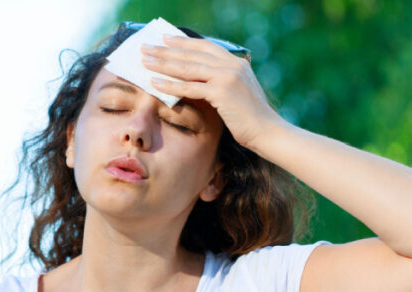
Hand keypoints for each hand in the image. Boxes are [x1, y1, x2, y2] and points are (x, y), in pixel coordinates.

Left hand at [141, 34, 287, 150]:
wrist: (267, 131)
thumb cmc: (251, 118)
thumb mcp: (238, 93)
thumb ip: (222, 82)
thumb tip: (200, 81)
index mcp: (237, 62)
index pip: (205, 46)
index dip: (184, 42)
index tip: (165, 39)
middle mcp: (232, 65)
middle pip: (193, 53)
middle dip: (167, 50)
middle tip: (146, 47)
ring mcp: (228, 77)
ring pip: (188, 67)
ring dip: (164, 63)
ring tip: (144, 61)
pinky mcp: (222, 92)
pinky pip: (190, 87)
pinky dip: (171, 84)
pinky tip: (155, 82)